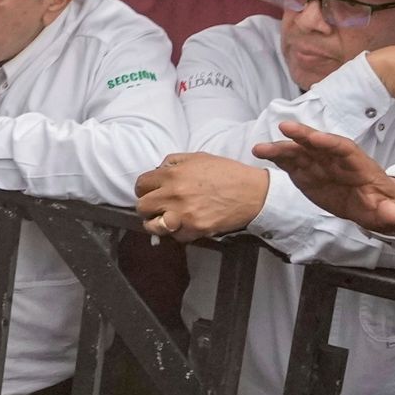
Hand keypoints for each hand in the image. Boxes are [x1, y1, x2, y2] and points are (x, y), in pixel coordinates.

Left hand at [135, 152, 270, 239]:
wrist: (253, 192)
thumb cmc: (228, 173)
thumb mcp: (199, 158)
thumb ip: (174, 162)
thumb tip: (157, 170)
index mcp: (173, 174)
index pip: (141, 184)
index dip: (145, 189)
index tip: (150, 192)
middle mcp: (174, 193)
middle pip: (142, 206)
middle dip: (148, 207)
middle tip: (157, 207)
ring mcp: (183, 213)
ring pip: (153, 225)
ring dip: (156, 224)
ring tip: (166, 220)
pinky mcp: (195, 229)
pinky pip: (175, 236)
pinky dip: (178, 232)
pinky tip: (186, 225)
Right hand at [253, 118, 394, 234]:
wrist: (376, 206)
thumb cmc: (387, 206)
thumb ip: (392, 212)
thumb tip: (390, 213)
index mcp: (360, 165)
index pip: (346, 149)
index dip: (331, 143)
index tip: (316, 138)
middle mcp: (338, 160)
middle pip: (320, 144)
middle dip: (304, 135)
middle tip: (286, 127)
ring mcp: (322, 166)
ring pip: (301, 152)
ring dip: (282, 148)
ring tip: (260, 149)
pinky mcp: (309, 175)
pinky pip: (292, 164)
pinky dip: (278, 159)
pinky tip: (262, 155)